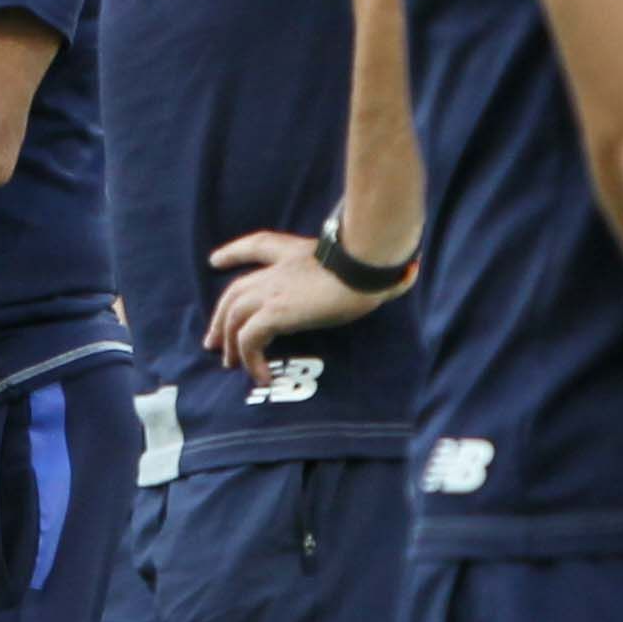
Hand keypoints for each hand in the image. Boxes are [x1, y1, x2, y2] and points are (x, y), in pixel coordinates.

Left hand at [201, 230, 396, 382]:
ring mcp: (270, 291)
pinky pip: (249, 341)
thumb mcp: (360, 261)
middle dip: (220, 317)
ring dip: (230, 344)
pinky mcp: (273, 313)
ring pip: (233, 319)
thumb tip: (407, 273)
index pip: (256, 246)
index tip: (216, 261)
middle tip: (215, 342)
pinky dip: (249, 360)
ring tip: (232, 365)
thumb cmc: (370, 264)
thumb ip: (365, 268)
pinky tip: (259, 375)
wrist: (362, 267)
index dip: (233, 253)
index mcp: (291, 252)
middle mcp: (274, 271)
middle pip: (234, 293)